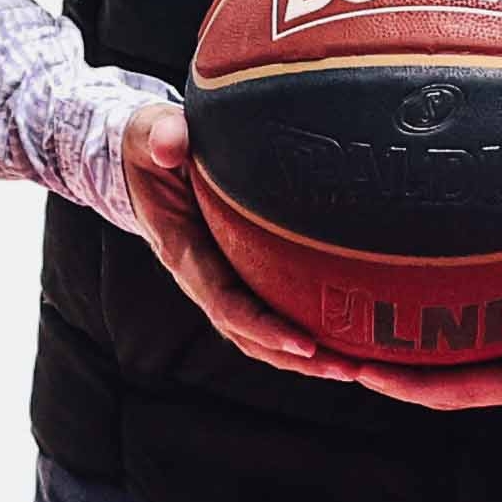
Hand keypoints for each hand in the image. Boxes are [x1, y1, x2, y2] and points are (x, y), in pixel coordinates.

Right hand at [113, 94, 366, 385]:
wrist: (146, 156)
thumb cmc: (151, 144)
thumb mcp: (149, 132)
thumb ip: (162, 136)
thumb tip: (170, 145)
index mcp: (184, 252)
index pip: (225, 304)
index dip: (264, 328)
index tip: (304, 343)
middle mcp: (203, 278)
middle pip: (250, 335)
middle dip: (297, 358)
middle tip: (347, 369)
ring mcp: (221, 280)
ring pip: (262, 334)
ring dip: (306, 357)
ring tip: (355, 367)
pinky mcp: (239, 272)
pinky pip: (271, 311)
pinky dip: (305, 332)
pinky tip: (345, 337)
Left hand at [338, 252, 501, 410]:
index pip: (454, 391)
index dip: (403, 384)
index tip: (357, 369)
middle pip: (442, 381)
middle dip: (392, 371)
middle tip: (336, 347)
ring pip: (454, 359)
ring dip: (410, 350)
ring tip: (360, 326)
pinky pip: (473, 334)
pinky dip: (439, 324)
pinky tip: (415, 298)